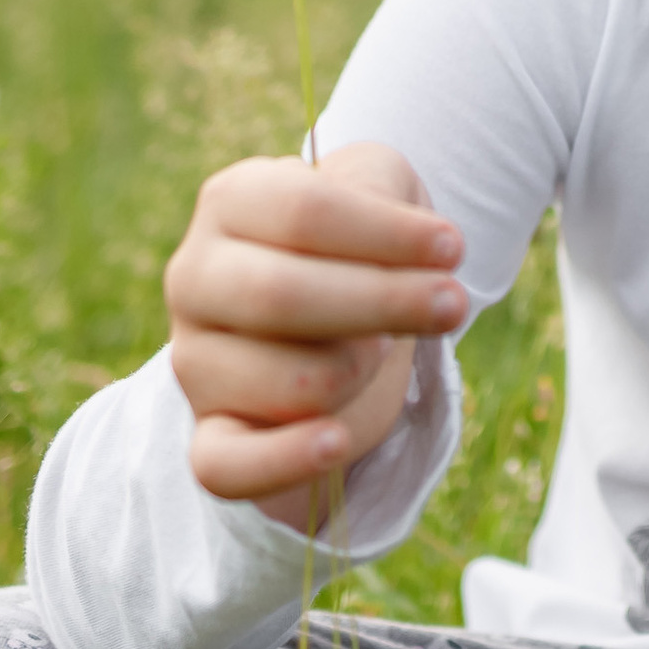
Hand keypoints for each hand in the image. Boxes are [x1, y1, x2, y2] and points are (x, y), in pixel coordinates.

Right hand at [164, 139, 465, 522]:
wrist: (336, 312)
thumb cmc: (357, 238)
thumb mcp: (376, 183)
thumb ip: (380, 188)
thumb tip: (406, 248)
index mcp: (230, 202)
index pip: (303, 213)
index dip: (386, 234)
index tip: (452, 248)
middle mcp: (196, 278)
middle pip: (281, 295)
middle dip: (384, 303)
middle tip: (452, 305)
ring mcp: (195, 361)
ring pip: (288, 383)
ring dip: (360, 371)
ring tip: (377, 352)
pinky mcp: (210, 433)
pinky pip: (224, 466)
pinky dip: (283, 460)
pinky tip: (336, 442)